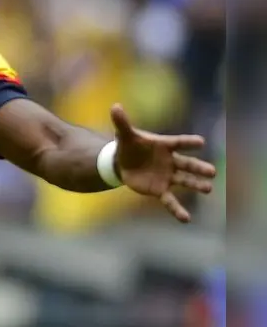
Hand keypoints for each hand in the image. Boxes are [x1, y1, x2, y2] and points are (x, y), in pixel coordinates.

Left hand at [110, 103, 216, 222]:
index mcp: (164, 146)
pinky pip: (170, 201)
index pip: (178, 142)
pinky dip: (177, 210)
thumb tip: (114, 106)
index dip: (188, 142)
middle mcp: (171, 161)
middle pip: (187, 164)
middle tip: (212, 172)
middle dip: (199, 168)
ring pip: (184, 181)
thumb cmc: (129, 146)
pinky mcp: (160, 190)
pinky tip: (186, 219)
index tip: (200, 142)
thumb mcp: (124, 135)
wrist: (122, 162)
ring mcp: (167, 176)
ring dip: (196, 185)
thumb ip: (122, 122)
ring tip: (208, 189)